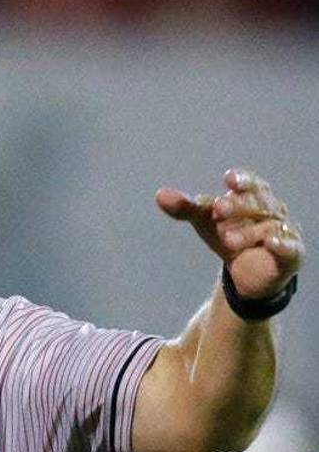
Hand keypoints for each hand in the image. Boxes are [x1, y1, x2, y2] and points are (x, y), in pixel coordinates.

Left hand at [157, 169, 303, 298]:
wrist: (247, 273)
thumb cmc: (229, 234)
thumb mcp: (205, 221)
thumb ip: (186, 207)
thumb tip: (160, 195)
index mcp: (255, 196)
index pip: (251, 184)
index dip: (243, 180)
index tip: (229, 179)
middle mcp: (273, 211)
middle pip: (259, 204)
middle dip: (239, 205)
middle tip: (218, 209)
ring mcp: (284, 232)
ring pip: (268, 227)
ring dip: (248, 232)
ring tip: (226, 238)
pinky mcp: (292, 255)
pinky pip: (289, 248)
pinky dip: (281, 244)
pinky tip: (270, 243)